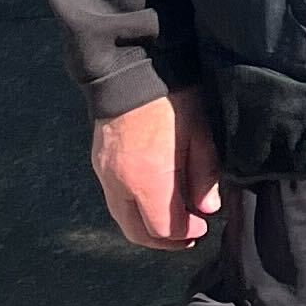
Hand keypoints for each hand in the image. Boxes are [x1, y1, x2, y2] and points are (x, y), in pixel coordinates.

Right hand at [92, 85, 222, 248]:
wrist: (131, 65)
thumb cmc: (171, 95)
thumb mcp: (199, 131)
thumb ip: (204, 173)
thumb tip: (207, 207)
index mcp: (147, 179)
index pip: (162, 228)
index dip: (184, 234)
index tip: (202, 228)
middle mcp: (119, 183)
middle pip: (136, 231)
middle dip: (163, 240)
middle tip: (187, 235)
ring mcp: (104, 173)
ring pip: (121, 217)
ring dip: (145, 226)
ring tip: (171, 219)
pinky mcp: (98, 162)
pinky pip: (114, 199)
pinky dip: (132, 208)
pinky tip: (151, 198)